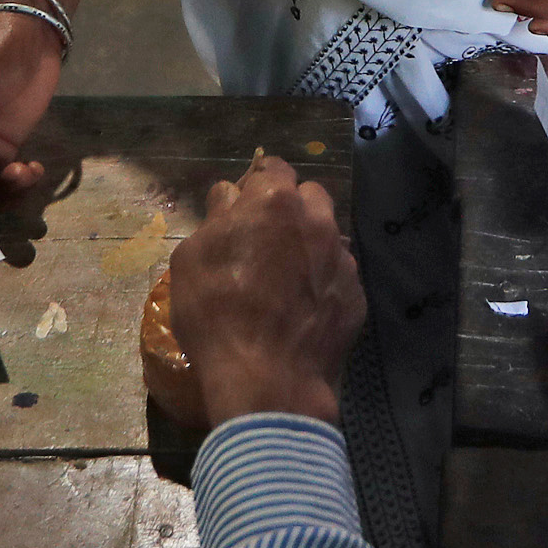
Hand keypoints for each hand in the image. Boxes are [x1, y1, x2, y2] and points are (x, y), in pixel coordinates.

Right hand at [167, 155, 362, 426]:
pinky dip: (322, 282)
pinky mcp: (356, 295)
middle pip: (308, 196)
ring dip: (309, 244)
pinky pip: (338, 275)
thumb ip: (216, 217)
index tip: (244, 206)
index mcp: (274, 202)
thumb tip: (230, 196)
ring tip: (285, 277)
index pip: (272, 168)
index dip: (257, 184)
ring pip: (327, 235)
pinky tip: (302, 308)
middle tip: (264, 241)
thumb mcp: (191, 259)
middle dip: (289, 209)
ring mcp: (342, 258)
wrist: (268, 379)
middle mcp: (317, 220)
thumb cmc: (217, 314)